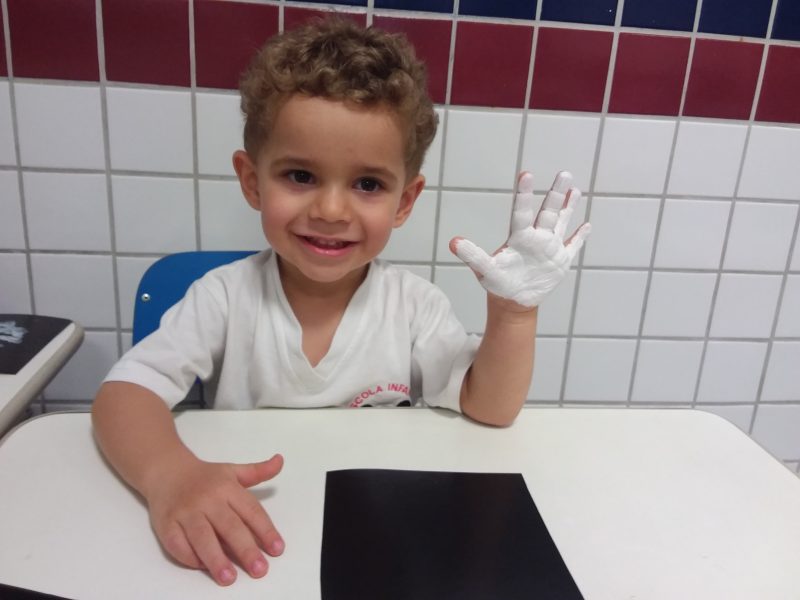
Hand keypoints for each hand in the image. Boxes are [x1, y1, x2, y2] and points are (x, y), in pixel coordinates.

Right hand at [144, 454, 283, 585]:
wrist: (167, 470)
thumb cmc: (204, 477)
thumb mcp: (233, 471)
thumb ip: (258, 472)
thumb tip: (280, 461)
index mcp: (227, 487)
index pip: (251, 511)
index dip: (266, 530)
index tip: (277, 549)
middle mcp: (207, 500)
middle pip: (229, 527)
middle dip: (245, 549)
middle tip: (259, 569)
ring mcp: (185, 512)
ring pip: (202, 537)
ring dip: (216, 559)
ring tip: (229, 578)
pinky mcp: (166, 524)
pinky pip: (177, 544)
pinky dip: (190, 557)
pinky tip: (203, 567)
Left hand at [450, 171, 590, 308]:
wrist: (512, 300)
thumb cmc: (497, 283)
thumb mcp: (485, 269)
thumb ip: (472, 255)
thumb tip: (453, 242)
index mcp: (520, 237)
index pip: (522, 212)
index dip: (524, 194)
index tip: (526, 175)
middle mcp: (537, 237)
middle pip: (548, 211)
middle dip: (556, 193)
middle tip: (564, 173)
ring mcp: (550, 247)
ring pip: (561, 222)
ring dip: (569, 207)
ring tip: (575, 189)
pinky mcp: (560, 261)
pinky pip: (572, 245)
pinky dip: (580, 236)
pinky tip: (587, 224)